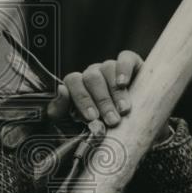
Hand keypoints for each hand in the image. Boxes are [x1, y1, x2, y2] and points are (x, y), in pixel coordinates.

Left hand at [46, 50, 170, 142]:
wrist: (129, 135)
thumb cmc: (97, 131)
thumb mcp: (73, 126)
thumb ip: (59, 110)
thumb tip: (61, 89)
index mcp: (77, 86)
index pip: (73, 81)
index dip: (81, 98)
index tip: (92, 117)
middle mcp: (93, 74)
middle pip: (92, 77)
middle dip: (102, 101)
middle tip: (112, 120)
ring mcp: (111, 68)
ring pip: (108, 68)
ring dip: (115, 92)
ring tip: (123, 110)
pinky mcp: (132, 64)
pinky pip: (125, 58)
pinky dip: (124, 69)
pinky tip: (125, 83)